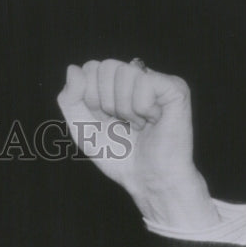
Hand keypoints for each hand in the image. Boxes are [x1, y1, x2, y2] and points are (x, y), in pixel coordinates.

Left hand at [57, 59, 218, 229]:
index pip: (91, 68)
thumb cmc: (119, 157)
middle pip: (106, 66)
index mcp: (116, 84)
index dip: (89, 97)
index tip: (102, 120)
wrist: (147, 180)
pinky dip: (141, 109)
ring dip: (124, 108)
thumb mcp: (82, 129)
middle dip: (104, 102)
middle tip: (120, 123)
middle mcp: (138, 77)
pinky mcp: (176, 89)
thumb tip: (72, 68)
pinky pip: (145, 83)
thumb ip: (70, 100)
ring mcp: (158, 80)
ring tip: (137, 125)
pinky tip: (152, 122)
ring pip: (125, 72)